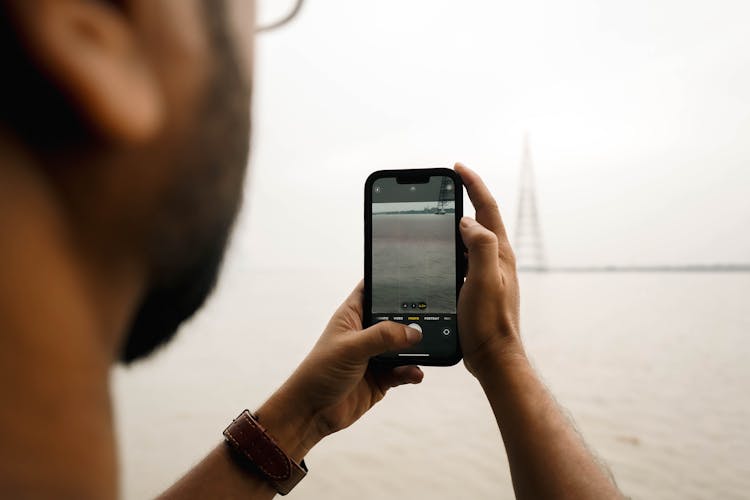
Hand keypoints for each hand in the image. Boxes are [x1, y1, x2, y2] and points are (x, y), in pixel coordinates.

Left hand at [258, 282, 423, 459]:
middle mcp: (366, 333)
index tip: (413, 279)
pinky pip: (404, 370)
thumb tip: (412, 332)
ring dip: (415, 348)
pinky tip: (415, 373)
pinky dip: (412, 371)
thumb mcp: (350, 348)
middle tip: (428, 320)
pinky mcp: (382, 377)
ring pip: (403, 346)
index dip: (389, 282)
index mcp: (352, 316)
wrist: (312, 412)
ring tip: (425, 349)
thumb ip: (381, 337)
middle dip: (411, 319)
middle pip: (395, 318)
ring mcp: (375, 356)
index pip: (373, 290)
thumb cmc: (319, 373)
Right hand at [454, 163, 524, 376]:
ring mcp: (488, 272)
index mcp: (499, 252)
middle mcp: (496, 259)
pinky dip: (452, 246)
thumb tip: (467, 221)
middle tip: (446, 186)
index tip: (457, 168)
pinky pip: (464, 257)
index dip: (472, 184)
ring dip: (457, 221)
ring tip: (438, 213)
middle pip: (480, 218)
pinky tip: (438, 253)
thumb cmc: (489, 322)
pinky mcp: (478, 286)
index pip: (487, 207)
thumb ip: (479, 247)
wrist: (493, 356)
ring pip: (471, 238)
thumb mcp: (485, 280)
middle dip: (465, 197)